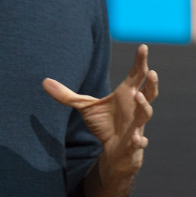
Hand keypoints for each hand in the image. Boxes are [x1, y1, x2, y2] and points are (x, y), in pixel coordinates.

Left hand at [42, 44, 158, 196]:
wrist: (113, 150)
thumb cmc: (104, 124)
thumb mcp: (84, 107)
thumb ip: (66, 95)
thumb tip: (44, 81)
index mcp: (127, 94)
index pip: (136, 74)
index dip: (141, 61)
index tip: (142, 47)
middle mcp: (136, 106)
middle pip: (149, 91)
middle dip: (151, 82)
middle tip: (151, 71)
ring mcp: (137, 124)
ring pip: (146, 113)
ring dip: (145, 106)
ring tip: (139, 96)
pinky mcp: (134, 143)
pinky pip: (139, 142)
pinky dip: (139, 140)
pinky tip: (135, 139)